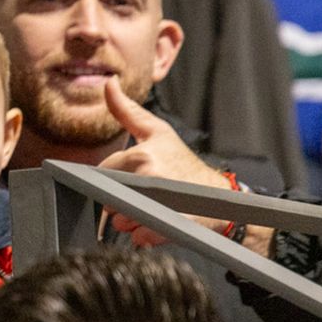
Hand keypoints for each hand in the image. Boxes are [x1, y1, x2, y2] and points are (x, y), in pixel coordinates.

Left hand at [96, 78, 259, 247]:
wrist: (219, 196)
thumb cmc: (183, 163)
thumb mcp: (156, 132)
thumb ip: (127, 110)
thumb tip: (108, 83)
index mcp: (141, 156)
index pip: (102, 176)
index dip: (115, 178)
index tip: (134, 177)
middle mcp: (148, 179)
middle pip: (109, 201)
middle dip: (121, 201)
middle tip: (146, 193)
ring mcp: (157, 205)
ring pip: (121, 221)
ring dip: (132, 219)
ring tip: (155, 207)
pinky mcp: (166, 229)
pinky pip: (138, 238)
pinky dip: (146, 235)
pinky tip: (161, 222)